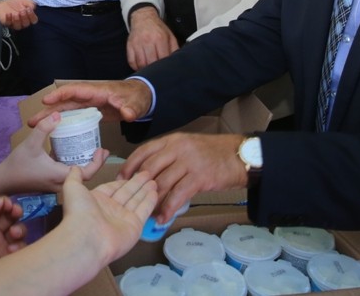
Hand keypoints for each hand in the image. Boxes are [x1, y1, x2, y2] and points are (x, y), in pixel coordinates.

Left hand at [0, 0, 37, 29]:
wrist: (4, 3)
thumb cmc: (16, 2)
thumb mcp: (24, 0)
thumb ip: (30, 3)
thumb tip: (33, 7)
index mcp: (28, 17)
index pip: (34, 20)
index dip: (32, 16)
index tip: (29, 9)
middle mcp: (23, 22)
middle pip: (26, 24)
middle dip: (25, 18)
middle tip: (22, 11)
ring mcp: (15, 24)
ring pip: (18, 27)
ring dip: (17, 20)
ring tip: (15, 14)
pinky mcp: (7, 23)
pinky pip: (8, 24)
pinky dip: (9, 19)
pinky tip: (8, 14)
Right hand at [0, 111, 106, 192]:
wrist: (3, 181)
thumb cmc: (17, 164)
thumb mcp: (31, 143)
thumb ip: (44, 127)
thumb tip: (58, 114)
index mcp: (60, 175)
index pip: (87, 174)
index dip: (97, 163)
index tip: (101, 149)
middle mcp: (61, 184)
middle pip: (85, 177)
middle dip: (94, 163)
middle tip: (100, 149)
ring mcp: (56, 186)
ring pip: (77, 177)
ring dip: (85, 164)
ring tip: (90, 150)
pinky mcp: (51, 183)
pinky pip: (68, 176)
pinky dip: (74, 165)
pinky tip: (72, 153)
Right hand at [29, 80, 151, 125]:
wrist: (141, 99)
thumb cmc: (137, 97)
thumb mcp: (136, 103)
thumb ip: (131, 108)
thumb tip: (128, 113)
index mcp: (96, 92)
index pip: (74, 91)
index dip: (60, 94)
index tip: (46, 100)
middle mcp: (88, 98)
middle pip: (64, 102)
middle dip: (47, 111)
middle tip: (32, 121)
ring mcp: (87, 105)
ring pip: (65, 110)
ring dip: (50, 118)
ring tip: (34, 127)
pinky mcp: (89, 113)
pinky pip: (72, 117)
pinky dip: (62, 123)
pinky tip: (52, 133)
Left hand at [57, 167, 157, 264]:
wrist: (87, 238)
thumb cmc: (79, 212)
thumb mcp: (72, 188)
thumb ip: (75, 176)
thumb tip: (75, 168)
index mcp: (97, 201)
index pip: (113, 188)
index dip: (122, 181)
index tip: (132, 172)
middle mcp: (110, 210)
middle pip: (127, 193)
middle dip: (137, 184)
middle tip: (148, 174)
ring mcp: (123, 219)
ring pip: (136, 201)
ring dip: (145, 191)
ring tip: (154, 181)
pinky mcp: (135, 226)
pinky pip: (143, 211)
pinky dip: (150, 202)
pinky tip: (155, 193)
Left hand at [120, 133, 246, 222]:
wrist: (238, 155)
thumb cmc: (212, 153)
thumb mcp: (187, 146)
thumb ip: (169, 156)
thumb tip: (150, 174)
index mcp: (172, 140)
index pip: (144, 151)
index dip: (130, 165)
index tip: (121, 178)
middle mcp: (177, 149)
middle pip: (149, 168)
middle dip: (137, 186)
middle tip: (130, 200)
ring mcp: (188, 162)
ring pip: (162, 184)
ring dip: (152, 201)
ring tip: (145, 214)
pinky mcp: (199, 177)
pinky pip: (178, 195)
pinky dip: (168, 209)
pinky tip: (163, 218)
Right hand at [126, 7, 178, 69]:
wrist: (144, 18)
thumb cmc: (158, 29)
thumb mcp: (170, 36)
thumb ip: (175, 49)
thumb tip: (177, 61)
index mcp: (160, 38)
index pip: (163, 58)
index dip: (164, 66)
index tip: (166, 69)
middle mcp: (148, 41)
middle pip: (151, 62)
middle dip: (155, 69)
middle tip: (158, 70)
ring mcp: (137, 44)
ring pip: (141, 64)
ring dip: (146, 69)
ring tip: (150, 68)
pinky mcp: (130, 46)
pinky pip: (131, 61)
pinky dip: (136, 67)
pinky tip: (141, 65)